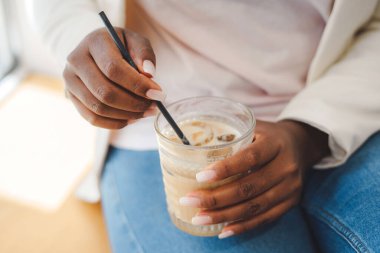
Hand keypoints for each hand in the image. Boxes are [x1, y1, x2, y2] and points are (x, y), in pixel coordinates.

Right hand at [63, 27, 164, 128]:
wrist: (98, 51)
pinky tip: (131, 118)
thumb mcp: (135, 41)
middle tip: (154, 107)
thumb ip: (144, 53)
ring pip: (99, 108)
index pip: (113, 69)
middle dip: (134, 103)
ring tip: (145, 112)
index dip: (137, 85)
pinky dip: (115, 123)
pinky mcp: (71, 97)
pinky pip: (93, 118)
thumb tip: (149, 72)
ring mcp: (70, 80)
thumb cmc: (121, 46)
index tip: (158, 94)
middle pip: (104, 92)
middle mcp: (76, 60)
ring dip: (127, 115)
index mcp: (94, 42)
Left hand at [179, 120, 328, 238]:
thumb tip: (196, 144)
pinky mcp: (291, 203)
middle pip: (248, 187)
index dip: (225, 169)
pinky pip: (264, 218)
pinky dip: (242, 226)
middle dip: (215, 198)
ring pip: (254, 207)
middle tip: (189, 200)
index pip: (250, 158)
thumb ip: (232, 134)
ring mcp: (290, 188)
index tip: (200, 176)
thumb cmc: (269, 135)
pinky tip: (223, 230)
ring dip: (224, 215)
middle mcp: (286, 167)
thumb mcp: (256, 127)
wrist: (302, 145)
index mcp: (276, 144)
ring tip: (199, 218)